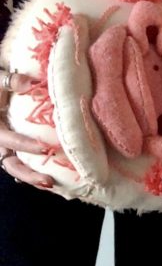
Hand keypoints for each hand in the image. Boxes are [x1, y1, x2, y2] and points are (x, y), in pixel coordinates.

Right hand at [0, 70, 53, 187]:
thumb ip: (11, 81)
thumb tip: (30, 83)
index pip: (8, 140)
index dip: (24, 145)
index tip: (44, 148)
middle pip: (10, 164)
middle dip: (28, 174)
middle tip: (48, 181)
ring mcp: (5, 146)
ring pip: (16, 167)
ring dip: (32, 177)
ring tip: (52, 184)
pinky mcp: (13, 148)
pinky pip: (22, 162)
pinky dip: (34, 171)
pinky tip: (53, 179)